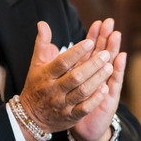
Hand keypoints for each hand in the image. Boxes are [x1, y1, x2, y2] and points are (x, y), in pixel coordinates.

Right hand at [18, 20, 113, 136]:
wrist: (30, 117)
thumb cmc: (36, 85)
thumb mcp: (36, 64)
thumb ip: (42, 43)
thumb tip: (42, 23)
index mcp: (45, 75)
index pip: (62, 62)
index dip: (76, 52)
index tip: (90, 41)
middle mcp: (53, 90)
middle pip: (75, 77)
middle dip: (92, 65)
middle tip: (106, 54)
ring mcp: (62, 104)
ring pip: (82, 92)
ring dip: (97, 79)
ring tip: (110, 67)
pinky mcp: (70, 117)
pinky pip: (84, 109)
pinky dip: (95, 99)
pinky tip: (105, 88)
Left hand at [69, 19, 126, 140]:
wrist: (85, 130)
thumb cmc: (75, 105)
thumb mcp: (66, 85)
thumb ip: (60, 65)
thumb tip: (52, 45)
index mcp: (88, 72)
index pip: (92, 50)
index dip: (95, 36)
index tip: (98, 22)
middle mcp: (100, 77)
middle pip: (104, 53)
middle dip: (106, 38)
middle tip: (110, 22)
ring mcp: (107, 86)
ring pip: (111, 64)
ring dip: (114, 50)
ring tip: (116, 34)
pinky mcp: (111, 98)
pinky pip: (115, 83)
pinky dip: (118, 70)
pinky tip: (121, 58)